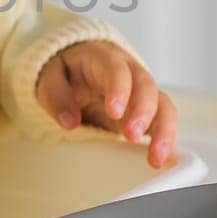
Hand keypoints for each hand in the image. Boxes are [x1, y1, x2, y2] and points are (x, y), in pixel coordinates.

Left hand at [37, 40, 179, 168]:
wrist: (78, 68)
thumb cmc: (66, 71)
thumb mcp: (49, 77)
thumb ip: (56, 95)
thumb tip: (69, 121)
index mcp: (104, 58)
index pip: (116, 69)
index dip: (119, 89)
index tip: (114, 112)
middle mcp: (129, 73)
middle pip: (146, 86)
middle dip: (143, 112)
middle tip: (131, 135)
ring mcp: (141, 92)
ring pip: (163, 105)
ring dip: (163, 131)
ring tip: (156, 156)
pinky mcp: (147, 112)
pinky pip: (163, 122)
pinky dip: (167, 140)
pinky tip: (166, 159)